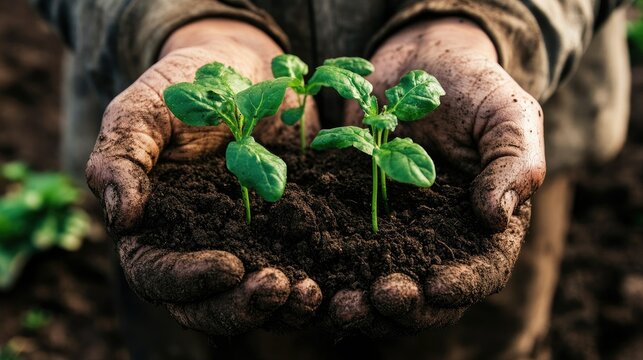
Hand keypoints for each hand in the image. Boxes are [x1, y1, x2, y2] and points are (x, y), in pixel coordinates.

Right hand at [85, 19, 320, 334]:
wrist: (244, 69)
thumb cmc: (184, 87)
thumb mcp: (144, 111)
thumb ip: (122, 158)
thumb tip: (120, 218)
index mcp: (154, 230)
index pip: (157, 275)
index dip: (188, 281)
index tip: (227, 266)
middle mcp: (200, 250)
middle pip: (210, 305)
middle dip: (240, 306)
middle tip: (277, 289)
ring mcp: (250, 246)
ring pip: (257, 299)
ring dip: (283, 308)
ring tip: (311, 293)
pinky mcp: (291, 235)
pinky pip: (302, 269)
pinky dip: (317, 282)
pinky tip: (337, 277)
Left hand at [337, 17, 543, 334]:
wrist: (419, 64)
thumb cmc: (474, 88)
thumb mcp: (508, 115)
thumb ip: (514, 164)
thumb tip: (496, 218)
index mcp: (485, 229)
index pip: (481, 272)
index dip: (461, 286)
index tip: (434, 287)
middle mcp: (440, 243)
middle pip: (428, 296)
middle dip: (404, 308)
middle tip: (377, 300)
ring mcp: (396, 234)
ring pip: (380, 285)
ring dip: (363, 302)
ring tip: (340, 303)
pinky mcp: (354, 219)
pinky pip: (340, 251)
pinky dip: (326, 268)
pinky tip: (307, 274)